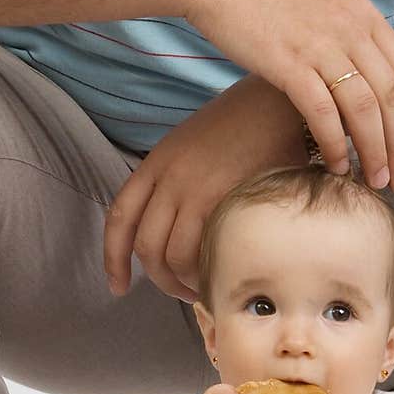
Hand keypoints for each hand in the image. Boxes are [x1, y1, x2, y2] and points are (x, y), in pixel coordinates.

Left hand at [105, 75, 306, 299]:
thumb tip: (179, 231)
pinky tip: (225, 276)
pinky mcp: (226, 200)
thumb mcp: (195, 147)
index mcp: (157, 163)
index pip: (121, 218)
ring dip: (187, 282)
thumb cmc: (246, 125)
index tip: (117, 287)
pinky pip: (207, 252)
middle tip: (182, 292)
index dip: (113, 258)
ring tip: (209, 288)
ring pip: (174, 256)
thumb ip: (179, 184)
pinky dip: (211, 272)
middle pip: (147, 247)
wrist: (281, 101)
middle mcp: (170, 177)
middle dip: (160, 280)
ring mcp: (197, 190)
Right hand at [183, 0, 393, 190]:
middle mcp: (350, 29)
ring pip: (365, 110)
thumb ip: (346, 33)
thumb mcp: (320, 3)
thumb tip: (359, 68)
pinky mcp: (289, 64)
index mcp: (363, 14)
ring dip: (374, 152)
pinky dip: (335, 145)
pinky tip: (337, 167)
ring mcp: (321, 45)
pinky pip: (324, 114)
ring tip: (375, 182)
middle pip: (392, 97)